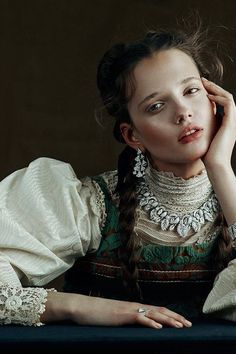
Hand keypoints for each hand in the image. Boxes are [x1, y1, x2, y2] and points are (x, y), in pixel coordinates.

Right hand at [42, 292, 191, 328]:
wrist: (82, 306)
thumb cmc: (96, 314)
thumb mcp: (114, 318)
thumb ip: (126, 320)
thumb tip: (135, 326)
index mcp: (133, 307)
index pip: (156, 310)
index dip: (171, 315)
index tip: (182, 322)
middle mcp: (133, 306)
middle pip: (159, 310)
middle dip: (175, 317)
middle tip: (189, 325)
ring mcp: (127, 310)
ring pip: (153, 313)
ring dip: (168, 319)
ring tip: (181, 326)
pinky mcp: (120, 315)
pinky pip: (138, 317)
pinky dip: (149, 321)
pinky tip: (158, 327)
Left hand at [201, 78, 235, 169]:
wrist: (215, 165)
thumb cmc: (206, 156)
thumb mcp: (202, 138)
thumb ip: (200, 130)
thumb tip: (187, 126)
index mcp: (224, 124)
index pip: (220, 104)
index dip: (212, 94)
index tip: (200, 89)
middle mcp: (230, 122)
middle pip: (225, 98)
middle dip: (214, 88)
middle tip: (202, 81)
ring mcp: (232, 122)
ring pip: (228, 98)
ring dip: (216, 89)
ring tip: (205, 84)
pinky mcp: (231, 123)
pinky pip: (229, 104)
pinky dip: (219, 98)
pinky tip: (209, 96)